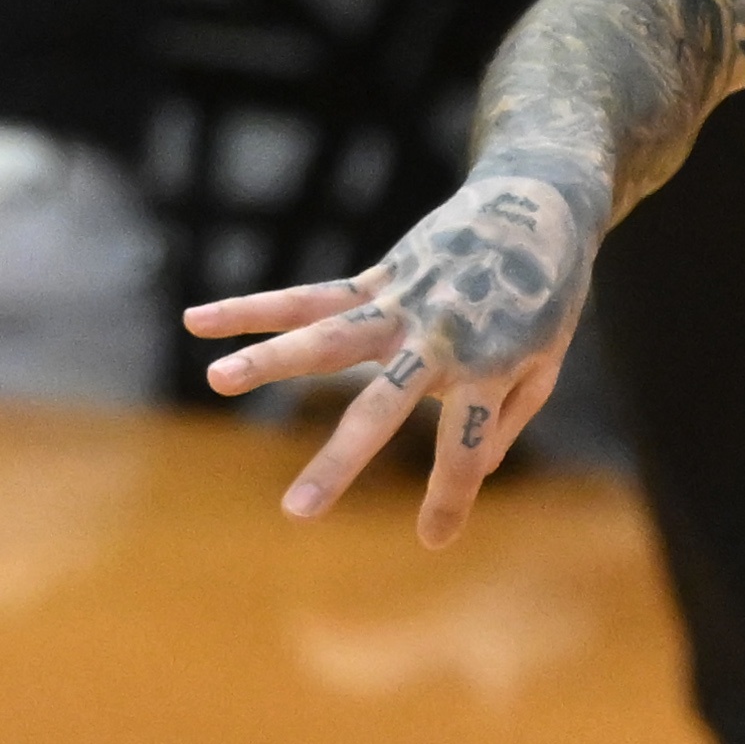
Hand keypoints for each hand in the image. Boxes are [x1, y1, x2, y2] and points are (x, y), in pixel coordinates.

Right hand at [185, 160, 610, 547]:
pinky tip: (198, 322)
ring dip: (270, 359)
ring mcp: (402, 304)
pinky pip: (309, 297)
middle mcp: (439, 338)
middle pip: (381, 405)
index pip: (466, 448)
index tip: (434, 538)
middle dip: (341, 461)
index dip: (451, 497)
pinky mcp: (378, 280)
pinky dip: (252, 309)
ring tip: (217, 380)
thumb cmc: (545, 297)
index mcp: (490, 368)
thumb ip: (506, 421)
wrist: (538, 205)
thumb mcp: (546, 364)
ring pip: (326, 336)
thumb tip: (471, 474)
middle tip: (297, 513)